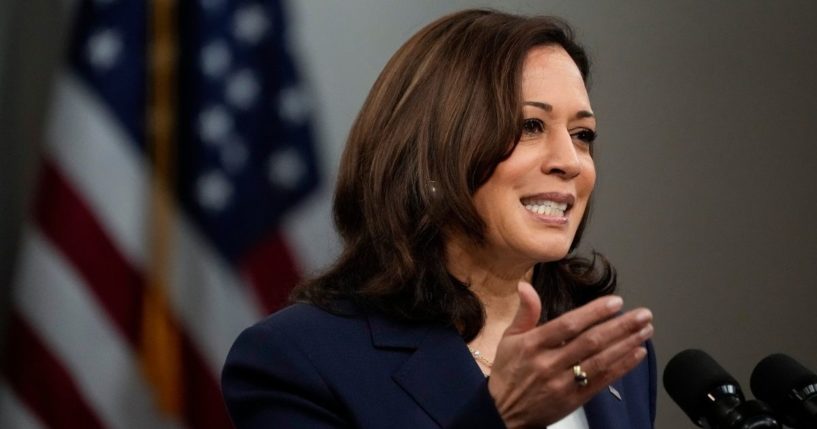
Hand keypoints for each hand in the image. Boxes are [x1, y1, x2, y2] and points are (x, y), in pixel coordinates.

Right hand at [487, 281, 652, 427]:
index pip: (567, 325)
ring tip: (646, 331)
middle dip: (620, 326)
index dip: (593, 313)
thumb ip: (524, 312)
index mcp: (533, 344)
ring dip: (626, 344)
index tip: (616, 302)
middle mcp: (549, 363)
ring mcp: (563, 383)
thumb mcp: (508, 338)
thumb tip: (525, 286)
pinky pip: (602, 381)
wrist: (504, 414)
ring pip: (600, 361)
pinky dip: (622, 367)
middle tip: (643, 314)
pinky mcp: (574, 399)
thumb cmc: (508, 372)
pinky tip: (637, 354)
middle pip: (590, 342)